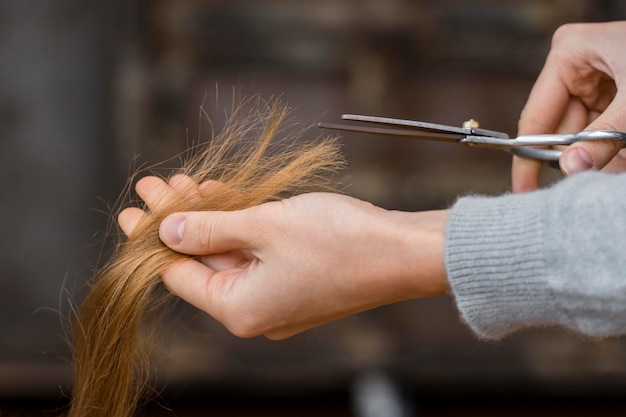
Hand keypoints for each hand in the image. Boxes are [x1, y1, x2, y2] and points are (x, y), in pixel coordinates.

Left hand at [119, 176, 449, 338]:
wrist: (404, 252)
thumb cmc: (341, 241)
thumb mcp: (264, 226)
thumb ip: (210, 229)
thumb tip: (168, 231)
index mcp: (240, 309)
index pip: (178, 275)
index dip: (152, 237)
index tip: (135, 206)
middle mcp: (256, 311)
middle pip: (201, 262)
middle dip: (178, 219)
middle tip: (152, 184)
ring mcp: (278, 297)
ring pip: (229, 253)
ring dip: (209, 217)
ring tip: (184, 181)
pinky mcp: (296, 280)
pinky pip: (256, 253)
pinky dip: (239, 226)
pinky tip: (222, 194)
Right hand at [513, 21, 625, 191]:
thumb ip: (605, 137)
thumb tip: (572, 168)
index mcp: (568, 54)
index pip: (536, 116)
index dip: (529, 156)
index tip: (524, 189)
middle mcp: (575, 67)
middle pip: (560, 128)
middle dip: (576, 157)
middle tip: (579, 185)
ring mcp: (594, 81)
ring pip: (583, 134)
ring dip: (600, 154)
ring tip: (618, 157)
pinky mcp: (613, 94)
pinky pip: (603, 130)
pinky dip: (614, 146)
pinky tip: (623, 152)